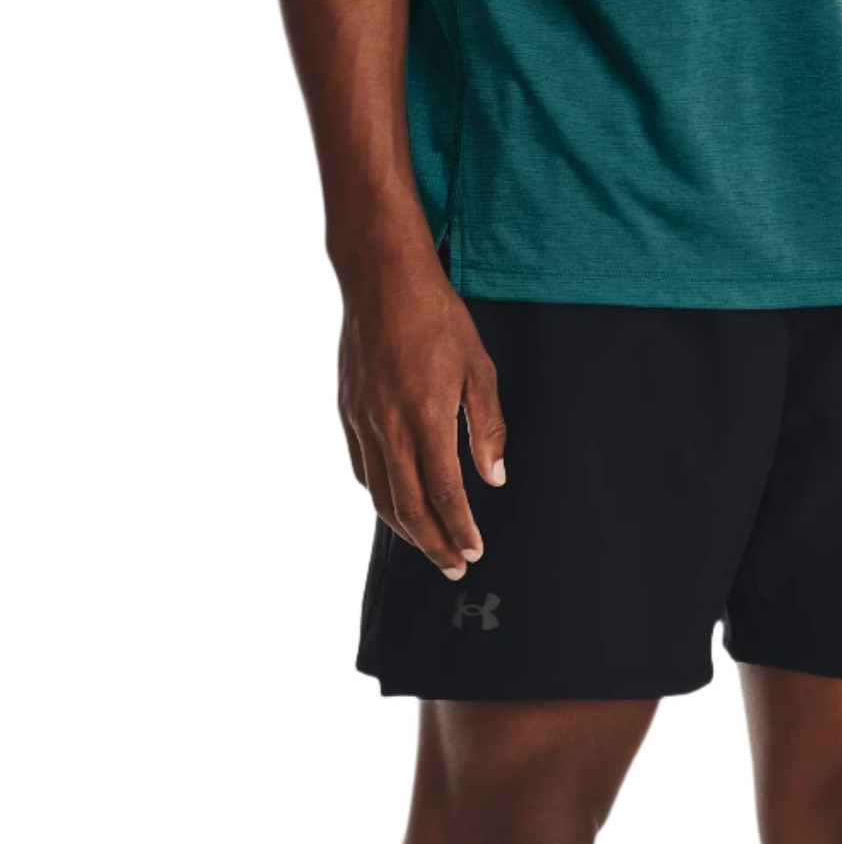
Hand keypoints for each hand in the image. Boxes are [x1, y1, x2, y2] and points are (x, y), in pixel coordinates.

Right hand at [333, 247, 506, 579]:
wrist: (379, 277)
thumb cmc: (435, 317)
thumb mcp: (478, 369)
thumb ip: (488, 429)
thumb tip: (494, 479)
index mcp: (426, 418)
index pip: (445, 493)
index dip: (460, 529)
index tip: (475, 551)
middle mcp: (389, 427)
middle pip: (410, 506)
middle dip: (434, 544)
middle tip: (454, 566)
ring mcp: (362, 422)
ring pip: (381, 495)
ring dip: (406, 530)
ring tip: (429, 547)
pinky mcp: (346, 413)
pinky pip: (360, 470)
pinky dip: (378, 498)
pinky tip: (394, 508)